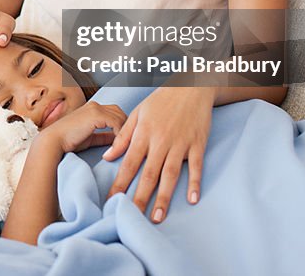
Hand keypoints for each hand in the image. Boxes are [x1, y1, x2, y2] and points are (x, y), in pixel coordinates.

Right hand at [37, 102, 126, 154]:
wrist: (54, 141)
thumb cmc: (68, 142)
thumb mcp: (89, 138)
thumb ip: (102, 136)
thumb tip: (115, 139)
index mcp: (91, 108)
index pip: (114, 112)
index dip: (121, 124)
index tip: (124, 138)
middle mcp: (94, 105)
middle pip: (119, 112)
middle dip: (125, 125)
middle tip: (127, 141)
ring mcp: (96, 108)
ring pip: (120, 117)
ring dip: (124, 131)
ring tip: (124, 145)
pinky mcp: (96, 115)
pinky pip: (116, 123)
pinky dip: (120, 134)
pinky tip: (118, 145)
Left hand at [101, 86, 214, 223]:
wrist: (190, 85)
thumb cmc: (160, 100)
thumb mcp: (137, 113)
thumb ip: (122, 136)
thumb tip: (108, 157)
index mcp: (144, 134)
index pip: (129, 163)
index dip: (120, 183)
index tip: (112, 201)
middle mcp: (161, 141)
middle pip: (148, 174)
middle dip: (139, 198)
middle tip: (132, 218)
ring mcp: (180, 144)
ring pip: (170, 174)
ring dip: (163, 197)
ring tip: (156, 217)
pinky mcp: (197, 144)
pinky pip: (196, 166)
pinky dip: (194, 182)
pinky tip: (191, 199)